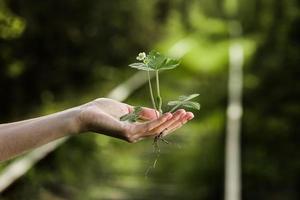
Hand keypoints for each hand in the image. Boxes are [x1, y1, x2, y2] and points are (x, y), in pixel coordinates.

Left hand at [78, 98, 193, 142]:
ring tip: (182, 114)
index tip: (185, 114)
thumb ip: (142, 112)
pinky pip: (147, 127)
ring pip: (157, 129)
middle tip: (190, 115)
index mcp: (137, 129)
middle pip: (161, 130)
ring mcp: (133, 136)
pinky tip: (167, 115)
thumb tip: (158, 113)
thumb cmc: (103, 111)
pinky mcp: (127, 133)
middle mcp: (137, 135)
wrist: (86, 114)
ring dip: (171, 122)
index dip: (172, 121)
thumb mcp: (127, 109)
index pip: (159, 127)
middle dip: (176, 123)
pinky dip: (158, 121)